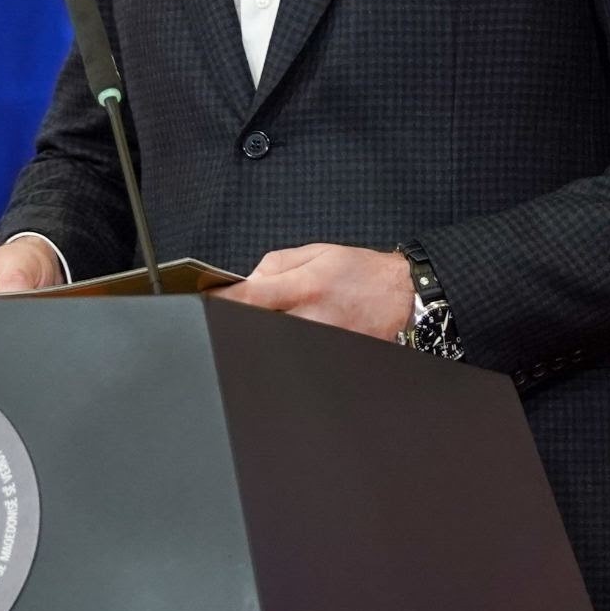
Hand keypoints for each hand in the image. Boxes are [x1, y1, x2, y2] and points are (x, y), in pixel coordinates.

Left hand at [220, 243, 414, 341]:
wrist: (401, 297)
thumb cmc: (360, 272)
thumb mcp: (316, 253)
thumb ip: (275, 265)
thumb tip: (247, 282)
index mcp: (304, 286)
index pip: (249, 299)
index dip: (221, 301)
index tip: (207, 300)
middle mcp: (311, 318)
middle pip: (256, 327)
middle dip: (240, 319)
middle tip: (234, 313)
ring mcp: (321, 342)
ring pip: (273, 344)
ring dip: (262, 333)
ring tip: (274, 320)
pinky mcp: (330, 357)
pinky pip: (296, 356)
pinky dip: (285, 348)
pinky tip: (289, 335)